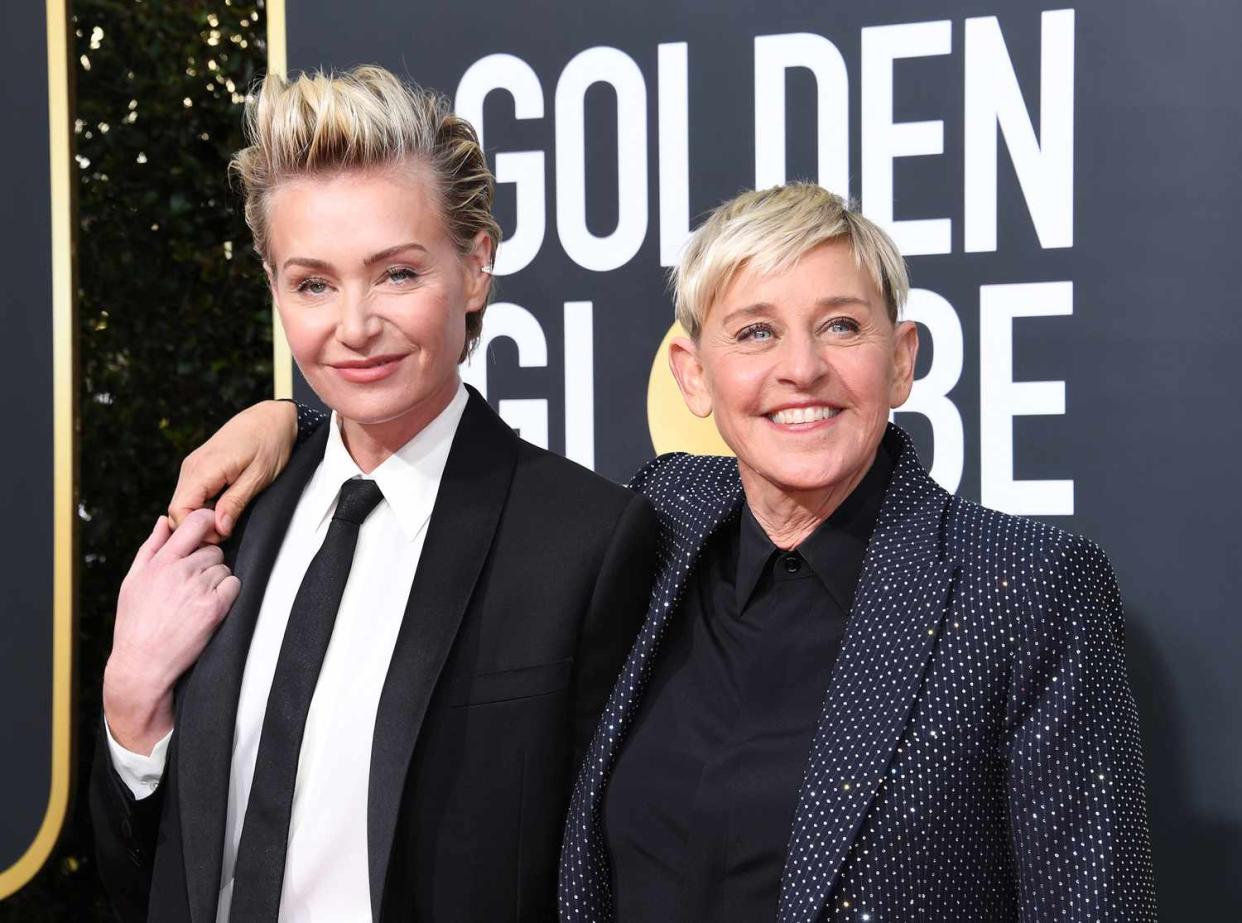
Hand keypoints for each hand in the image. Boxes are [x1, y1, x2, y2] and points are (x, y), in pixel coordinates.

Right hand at [103, 509, 240, 754]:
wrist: (142, 665)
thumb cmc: (135, 624)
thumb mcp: (133, 581)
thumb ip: (150, 547)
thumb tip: (164, 520)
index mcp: (161, 561)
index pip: (195, 522)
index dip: (208, 522)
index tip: (210, 531)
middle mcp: (181, 570)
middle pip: (215, 549)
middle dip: (208, 563)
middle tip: (192, 585)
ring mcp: (199, 588)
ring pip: (225, 569)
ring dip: (217, 581)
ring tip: (195, 601)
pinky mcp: (215, 606)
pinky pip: (234, 585)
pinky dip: (228, 595)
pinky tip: (209, 608)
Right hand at [168, 400, 297, 540]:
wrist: (272, 417)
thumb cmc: (270, 443)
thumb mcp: (258, 477)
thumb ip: (235, 503)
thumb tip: (218, 529)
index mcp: (204, 468)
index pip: (179, 510)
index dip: (196, 529)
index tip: (220, 536)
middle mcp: (192, 466)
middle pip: (177, 509)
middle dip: (198, 526)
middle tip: (226, 531)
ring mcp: (193, 465)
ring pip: (184, 502)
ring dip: (202, 516)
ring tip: (227, 519)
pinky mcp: (200, 466)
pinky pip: (192, 493)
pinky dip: (204, 505)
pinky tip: (224, 506)